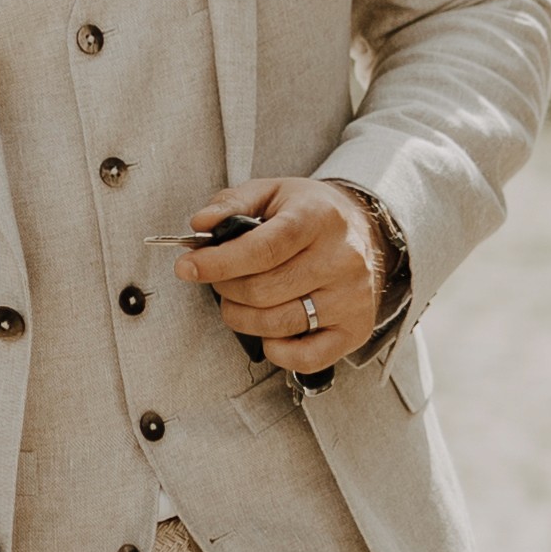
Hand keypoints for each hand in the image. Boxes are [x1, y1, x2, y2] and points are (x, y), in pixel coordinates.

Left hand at [177, 176, 389, 375]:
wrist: (363, 230)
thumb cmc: (309, 214)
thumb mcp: (271, 193)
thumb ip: (231, 204)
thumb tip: (200, 224)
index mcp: (318, 219)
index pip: (262, 250)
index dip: (218, 263)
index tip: (187, 267)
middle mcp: (342, 259)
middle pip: (263, 291)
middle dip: (226, 289)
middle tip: (220, 281)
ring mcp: (352, 298)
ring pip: (278, 325)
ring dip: (242, 319)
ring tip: (239, 302)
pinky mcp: (355, 329)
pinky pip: (307, 358)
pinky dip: (277, 351)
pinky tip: (269, 331)